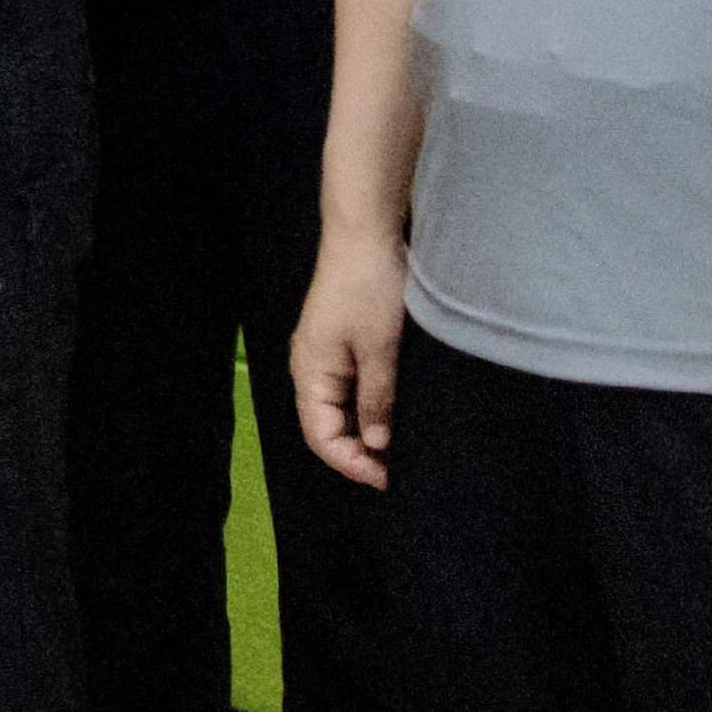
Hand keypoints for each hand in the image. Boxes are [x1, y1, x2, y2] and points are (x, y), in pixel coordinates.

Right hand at [288, 212, 407, 493]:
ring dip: (366, 431)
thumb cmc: (369, 288)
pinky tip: (394, 414)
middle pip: (327, 426)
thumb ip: (376, 401)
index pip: (322, 437)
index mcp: (311, 373)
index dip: (352, 464)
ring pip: (340, 409)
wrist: (366, 232)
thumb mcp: (380, 349)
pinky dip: (370, 407)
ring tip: (400, 449)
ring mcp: (326, 355)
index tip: (388, 479)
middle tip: (399, 469)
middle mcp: (312, 368)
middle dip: (359, 453)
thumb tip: (375, 445)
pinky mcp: (343, 342)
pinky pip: (351, 388)